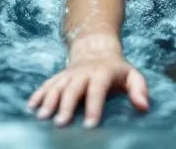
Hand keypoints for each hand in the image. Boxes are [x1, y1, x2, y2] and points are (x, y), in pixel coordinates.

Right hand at [27, 50, 150, 127]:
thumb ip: (139, 89)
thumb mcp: (132, 76)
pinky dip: (38, 95)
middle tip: (61, 124)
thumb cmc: (117, 71)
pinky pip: (46, 85)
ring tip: (42, 117)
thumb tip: (144, 107)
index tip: (90, 125)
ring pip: (57, 86)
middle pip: (73, 89)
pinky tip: (31, 107)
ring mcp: (69, 74)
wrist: (96, 50)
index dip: (94, 106)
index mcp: (102, 73)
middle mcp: (83, 73)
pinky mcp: (58, 77)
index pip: (98, 89)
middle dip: (66, 106)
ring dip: (48, 101)